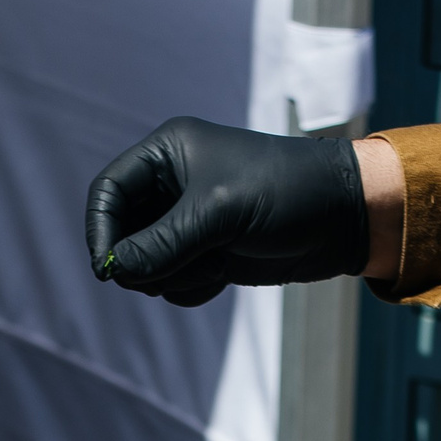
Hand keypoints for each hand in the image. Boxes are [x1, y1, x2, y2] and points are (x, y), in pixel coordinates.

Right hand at [85, 118, 369, 306]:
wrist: (341, 218)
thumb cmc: (285, 193)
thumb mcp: (218, 213)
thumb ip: (162, 242)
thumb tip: (116, 270)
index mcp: (168, 154)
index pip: (108, 192)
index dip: (99, 230)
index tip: (106, 268)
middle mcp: (172, 185)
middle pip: (122, 233)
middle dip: (142, 259)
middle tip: (169, 270)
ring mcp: (188, 222)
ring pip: (146, 264)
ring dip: (172, 275)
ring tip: (213, 263)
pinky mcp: (205, 252)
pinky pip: (173, 281)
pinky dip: (191, 287)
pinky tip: (222, 276)